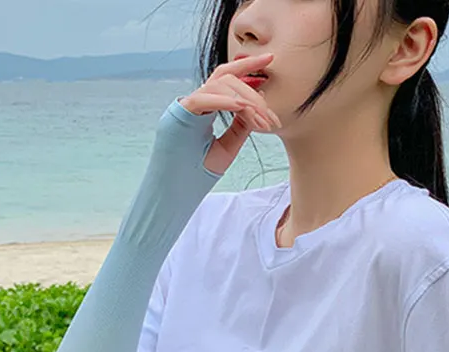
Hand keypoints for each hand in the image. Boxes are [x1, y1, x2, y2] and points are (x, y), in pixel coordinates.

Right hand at [180, 53, 282, 174]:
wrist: (177, 192)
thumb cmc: (198, 173)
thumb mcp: (228, 146)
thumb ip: (240, 126)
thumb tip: (257, 106)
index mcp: (204, 108)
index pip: (226, 79)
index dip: (248, 68)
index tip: (270, 63)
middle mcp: (194, 102)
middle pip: (224, 77)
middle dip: (249, 76)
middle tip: (270, 84)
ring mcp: (185, 107)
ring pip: (219, 86)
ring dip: (246, 101)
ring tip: (262, 120)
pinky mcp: (178, 116)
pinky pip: (204, 99)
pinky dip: (225, 101)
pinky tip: (243, 108)